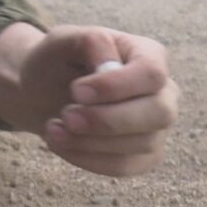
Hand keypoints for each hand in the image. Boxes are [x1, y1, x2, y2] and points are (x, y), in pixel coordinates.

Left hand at [0, 22, 177, 176]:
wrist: (43, 91)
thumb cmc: (58, 61)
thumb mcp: (64, 40)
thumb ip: (90, 42)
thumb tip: (110, 64)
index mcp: (149, 55)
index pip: (151, 74)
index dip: (116, 86)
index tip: (76, 91)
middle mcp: (163, 92)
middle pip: (159, 113)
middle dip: (108, 120)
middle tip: (66, 116)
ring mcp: (156, 127)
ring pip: (142, 144)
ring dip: (92, 141)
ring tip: (53, 128)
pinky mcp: (142, 156)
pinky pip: (126, 166)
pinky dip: (88, 159)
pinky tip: (60, 143)